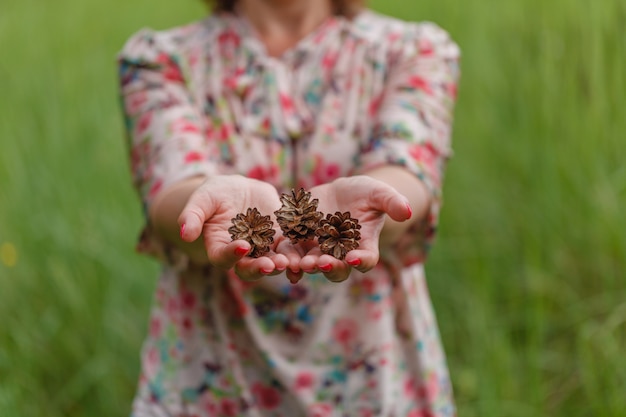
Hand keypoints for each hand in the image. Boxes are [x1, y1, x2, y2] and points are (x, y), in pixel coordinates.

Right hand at [177, 175, 290, 279]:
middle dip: (261, 267)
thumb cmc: (215, 195)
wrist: (239, 190)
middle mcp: (242, 255)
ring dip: (283, 264)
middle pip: (249, 267)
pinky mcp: (280, 240)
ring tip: (292, 263)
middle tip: (272, 265)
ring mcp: (262, 249)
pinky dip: (299, 254)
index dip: (232, 254)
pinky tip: (309, 256)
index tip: (242, 245)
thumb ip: (193, 216)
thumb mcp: (203, 200)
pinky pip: (290, 249)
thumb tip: (184, 233)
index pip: (223, 257)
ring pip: (273, 261)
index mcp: (219, 247)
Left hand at [297, 176, 411, 281]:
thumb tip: (407, 211)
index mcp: (363, 246)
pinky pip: (292, 254)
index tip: (353, 258)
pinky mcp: (299, 242)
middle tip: (321, 263)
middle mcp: (341, 254)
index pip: (365, 259)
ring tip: (300, 263)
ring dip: (305, 266)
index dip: (360, 260)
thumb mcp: (378, 193)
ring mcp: (319, 250)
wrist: (339, 192)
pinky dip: (286, 258)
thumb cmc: (364, 194)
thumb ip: (391, 202)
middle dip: (329, 267)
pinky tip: (279, 260)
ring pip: (312, 264)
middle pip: (337, 269)